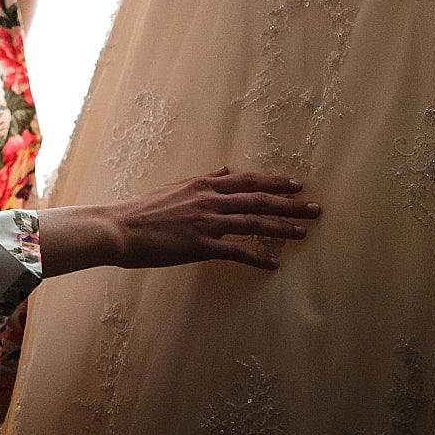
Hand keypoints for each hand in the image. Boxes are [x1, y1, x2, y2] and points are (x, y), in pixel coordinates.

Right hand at [113, 166, 322, 270]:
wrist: (119, 229)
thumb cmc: (143, 210)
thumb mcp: (175, 188)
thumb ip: (203, 180)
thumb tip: (224, 169)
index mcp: (203, 186)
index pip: (247, 181)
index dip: (274, 183)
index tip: (296, 186)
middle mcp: (209, 201)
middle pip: (258, 201)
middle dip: (290, 205)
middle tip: (315, 209)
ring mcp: (206, 223)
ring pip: (253, 224)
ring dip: (281, 229)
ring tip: (303, 234)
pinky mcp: (200, 246)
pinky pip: (236, 252)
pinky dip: (256, 258)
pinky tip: (272, 265)